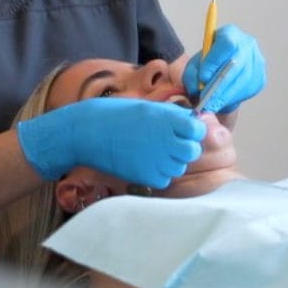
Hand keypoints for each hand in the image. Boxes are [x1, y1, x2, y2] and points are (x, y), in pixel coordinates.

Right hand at [17, 98, 205, 187]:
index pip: (198, 130)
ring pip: (178, 167)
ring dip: (170, 161)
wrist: (89, 131)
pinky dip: (157, 173)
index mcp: (167, 119)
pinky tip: (142, 161)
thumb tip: (194, 122)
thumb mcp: (147, 108)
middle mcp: (166, 140)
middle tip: (166, 142)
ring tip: (150, 150)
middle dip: (183, 147)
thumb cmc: (117, 115)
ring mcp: (157, 160)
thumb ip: (172, 117)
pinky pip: (164, 179)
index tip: (183, 130)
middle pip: (192, 151)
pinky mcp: (146, 177)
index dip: (192, 130)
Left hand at [183, 23, 265, 112]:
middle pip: (237, 65)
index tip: (203, 77)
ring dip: (226, 95)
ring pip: (243, 80)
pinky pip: (248, 90)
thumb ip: (192, 74)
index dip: (216, 61)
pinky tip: (222, 101)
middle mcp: (247, 45)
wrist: (221, 71)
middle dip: (220, 85)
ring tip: (211, 105)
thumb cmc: (206, 65)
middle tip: (206, 100)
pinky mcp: (260, 78)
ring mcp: (257, 61)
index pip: (227, 45)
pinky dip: (233, 98)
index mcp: (230, 33)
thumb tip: (198, 87)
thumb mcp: (194, 65)